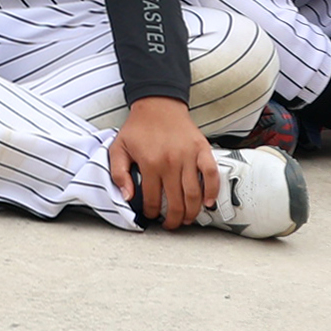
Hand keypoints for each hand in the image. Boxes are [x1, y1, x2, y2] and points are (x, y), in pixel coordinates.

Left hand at [107, 97, 216, 228]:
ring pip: (194, 194)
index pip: (152, 199)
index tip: (151, 216)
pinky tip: (208, 203)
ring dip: (191, 212)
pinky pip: (211, 175)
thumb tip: (127, 197)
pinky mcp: (202, 150)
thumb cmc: (137, 128)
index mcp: (149, 163)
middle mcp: (170, 162)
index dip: (151, 212)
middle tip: (171, 225)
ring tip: (186, 220)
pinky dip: (212, 191)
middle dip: (173, 219)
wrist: (157, 104)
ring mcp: (188, 157)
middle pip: (175, 202)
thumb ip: (119, 173)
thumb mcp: (118, 148)